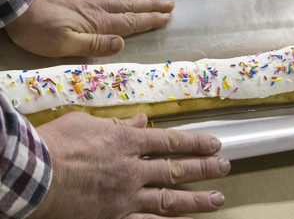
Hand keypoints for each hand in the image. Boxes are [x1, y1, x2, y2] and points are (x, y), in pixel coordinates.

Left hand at [5, 0, 173, 56]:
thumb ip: (95, 44)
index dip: (151, 20)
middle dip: (153, 6)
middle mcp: (100, 8)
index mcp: (99, 22)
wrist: (18, 4)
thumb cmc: (40, 29)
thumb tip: (122, 43)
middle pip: (132, 7)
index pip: (131, 22)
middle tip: (171, 3)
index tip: (168, 17)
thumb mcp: (65, 44)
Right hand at [30, 113, 229, 218]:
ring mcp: (126, 197)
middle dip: (204, 168)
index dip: (196, 143)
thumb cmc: (58, 143)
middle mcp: (133, 170)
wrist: (32, 174)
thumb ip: (120, 124)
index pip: (171, 141)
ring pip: (169, 199)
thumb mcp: (89, 123)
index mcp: (127, 142)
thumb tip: (142, 120)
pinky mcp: (115, 217)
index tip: (214, 144)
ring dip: (196, 199)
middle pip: (176, 170)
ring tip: (217, 198)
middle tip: (225, 167)